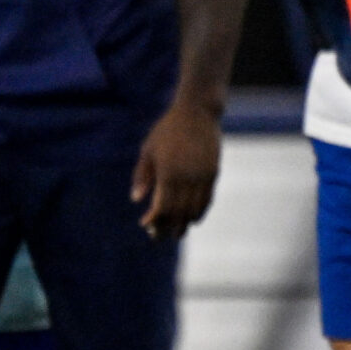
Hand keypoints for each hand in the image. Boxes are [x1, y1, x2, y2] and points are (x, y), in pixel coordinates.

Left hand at [131, 102, 221, 238]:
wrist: (198, 112)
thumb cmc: (168, 129)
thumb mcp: (148, 149)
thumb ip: (142, 175)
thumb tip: (136, 200)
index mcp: (168, 172)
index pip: (162, 206)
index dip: (155, 219)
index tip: (146, 225)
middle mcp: (187, 177)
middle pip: (179, 212)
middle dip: (169, 227)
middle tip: (160, 237)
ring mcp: (203, 176)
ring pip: (196, 208)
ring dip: (186, 222)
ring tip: (178, 232)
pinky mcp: (213, 172)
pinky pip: (207, 198)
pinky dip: (200, 211)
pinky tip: (193, 217)